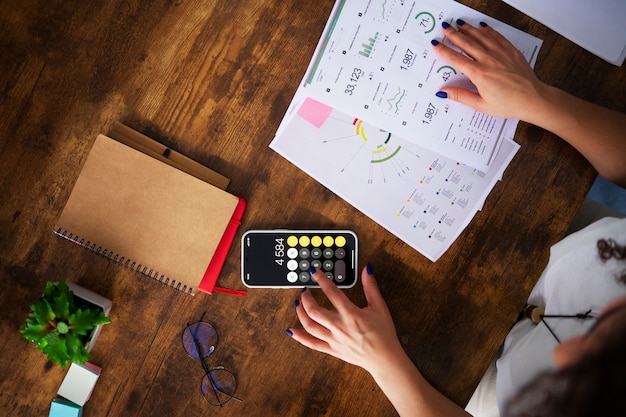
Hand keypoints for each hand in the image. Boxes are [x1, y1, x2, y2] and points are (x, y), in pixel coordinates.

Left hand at [286, 264, 401, 374]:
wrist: (384, 358)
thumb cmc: (383, 333)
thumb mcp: (379, 307)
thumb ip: (371, 287)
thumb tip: (366, 270)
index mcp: (351, 314)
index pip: (332, 292)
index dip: (321, 279)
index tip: (314, 272)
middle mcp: (339, 326)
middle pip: (314, 310)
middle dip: (306, 297)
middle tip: (305, 289)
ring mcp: (333, 339)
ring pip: (309, 325)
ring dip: (300, 312)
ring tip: (298, 303)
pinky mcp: (332, 349)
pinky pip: (311, 344)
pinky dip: (299, 337)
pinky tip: (291, 330)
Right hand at [432, 20, 547, 121]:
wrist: (533, 99)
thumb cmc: (509, 104)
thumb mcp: (481, 105)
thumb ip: (461, 96)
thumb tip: (444, 93)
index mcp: (479, 75)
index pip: (456, 59)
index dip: (444, 51)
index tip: (436, 44)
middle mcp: (489, 61)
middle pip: (467, 44)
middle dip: (454, 34)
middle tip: (445, 27)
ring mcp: (501, 54)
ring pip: (481, 37)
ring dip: (469, 29)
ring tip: (460, 23)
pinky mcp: (511, 52)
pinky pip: (497, 37)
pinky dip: (488, 31)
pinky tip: (482, 27)